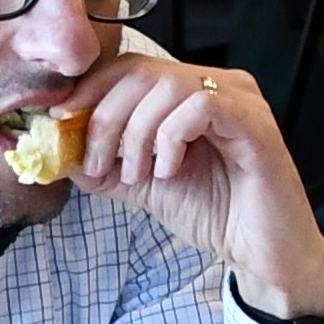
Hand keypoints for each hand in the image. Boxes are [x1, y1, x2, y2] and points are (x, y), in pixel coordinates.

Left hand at [61, 53, 323, 319]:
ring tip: (137, 176)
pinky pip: (200, 107)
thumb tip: (60, 152)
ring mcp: (240, 100)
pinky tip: (170, 172)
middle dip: (105, 118)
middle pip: (140, 71)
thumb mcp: (146, 186)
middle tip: (98, 164)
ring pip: (166, 85)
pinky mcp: (255, 123)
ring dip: (135, 134)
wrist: (263, 256)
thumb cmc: (217, 215)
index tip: (61, 124)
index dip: (88, 91)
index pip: (128, 67)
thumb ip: (107, 165)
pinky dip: (171, 138)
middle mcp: (218, 85)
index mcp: (191, 91)